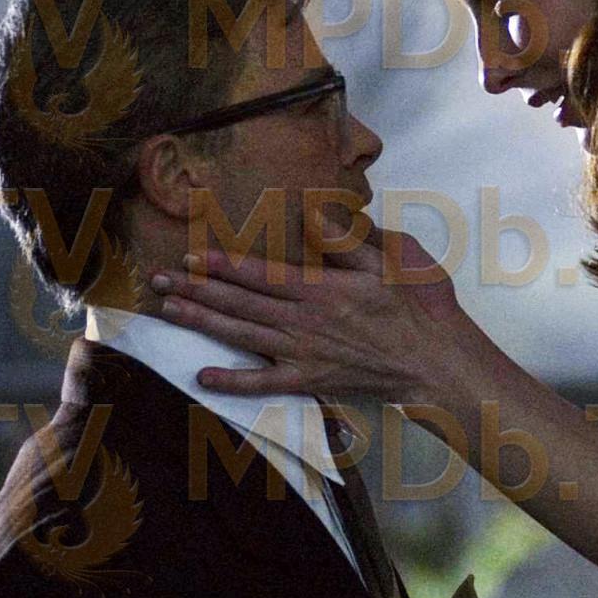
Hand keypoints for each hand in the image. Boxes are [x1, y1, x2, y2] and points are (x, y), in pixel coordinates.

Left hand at [147, 228, 469, 399]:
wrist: (438, 363)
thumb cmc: (422, 308)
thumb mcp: (394, 259)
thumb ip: (349, 239)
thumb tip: (315, 213)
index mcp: (323, 288)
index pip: (261, 273)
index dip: (223, 264)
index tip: (191, 254)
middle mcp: (305, 321)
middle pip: (240, 302)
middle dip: (196, 288)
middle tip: (158, 278)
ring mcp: (305, 354)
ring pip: (242, 336)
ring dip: (203, 322)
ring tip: (168, 310)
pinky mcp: (312, 381)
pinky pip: (264, 384)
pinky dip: (232, 382)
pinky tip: (203, 376)